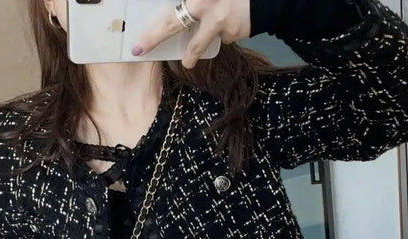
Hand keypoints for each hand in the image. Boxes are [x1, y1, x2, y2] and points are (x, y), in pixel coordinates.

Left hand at [131, 0, 250, 68]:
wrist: (268, 0)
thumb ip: (194, 5)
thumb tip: (179, 18)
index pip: (173, 17)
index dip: (156, 31)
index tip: (139, 41)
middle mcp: (203, 3)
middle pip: (171, 23)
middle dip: (153, 37)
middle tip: (139, 49)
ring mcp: (217, 18)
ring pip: (198, 42)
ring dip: (191, 56)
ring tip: (188, 63)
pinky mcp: (229, 31)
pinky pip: (220, 38)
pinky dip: (223, 34)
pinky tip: (231, 22)